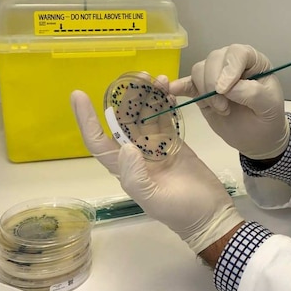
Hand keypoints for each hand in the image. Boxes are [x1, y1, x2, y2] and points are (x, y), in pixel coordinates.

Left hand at [71, 90, 243, 254]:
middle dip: (125, 98)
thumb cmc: (181, 211)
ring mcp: (156, 147)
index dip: (87, 119)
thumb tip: (125, 148)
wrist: (211, 214)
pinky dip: (164, 102)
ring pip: (145, 115)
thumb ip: (136, 177)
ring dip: (146, 96)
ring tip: (155, 78)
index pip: (99, 141)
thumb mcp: (155, 200)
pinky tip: (167, 88)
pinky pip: (165, 117)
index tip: (79, 95)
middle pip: (123, 121)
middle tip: (136, 76)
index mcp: (125, 169)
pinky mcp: (174, 142)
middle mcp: (136, 154)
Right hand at [169, 44, 289, 159]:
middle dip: (214, 83)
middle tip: (224, 107)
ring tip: (220, 109)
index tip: (225, 90)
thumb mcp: (269, 105)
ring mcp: (215, 76)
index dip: (229, 68)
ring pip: (199, 70)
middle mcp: (232, 63)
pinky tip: (172, 90)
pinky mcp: (201, 91)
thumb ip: (251, 93)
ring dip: (205, 91)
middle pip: (214, 59)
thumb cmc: (268, 118)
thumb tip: (227, 87)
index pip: (237, 53)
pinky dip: (179, 86)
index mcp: (253, 62)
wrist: (258, 137)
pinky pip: (187, 83)